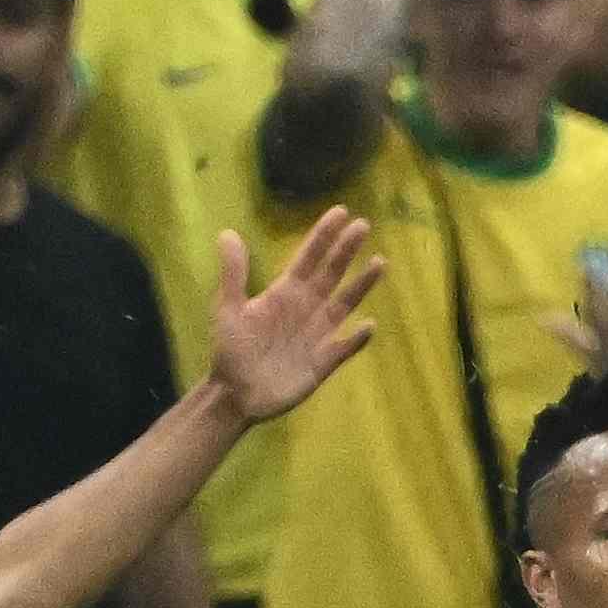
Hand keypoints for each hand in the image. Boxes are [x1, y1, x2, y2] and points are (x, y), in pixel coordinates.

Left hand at [203, 207, 384, 422]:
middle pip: (331, 273)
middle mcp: (305, 308)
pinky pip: (345, 347)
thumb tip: (227, 233)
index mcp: (284, 293)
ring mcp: (317, 335)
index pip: (308, 257)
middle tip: (364, 225)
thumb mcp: (227, 309)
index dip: (324, 235)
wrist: (235, 395)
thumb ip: (233, 274)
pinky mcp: (323, 362)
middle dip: (347, 250)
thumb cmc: (230, 350)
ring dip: (361, 285)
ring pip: (344, 304)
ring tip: (380, 263)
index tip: (342, 212)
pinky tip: (370, 326)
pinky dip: (357, 338)